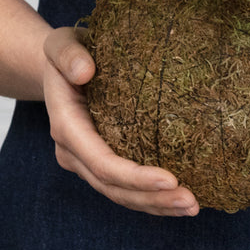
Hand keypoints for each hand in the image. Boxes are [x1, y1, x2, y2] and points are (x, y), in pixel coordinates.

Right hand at [43, 27, 199, 215]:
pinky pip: (125, 187)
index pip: (101, 162)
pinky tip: (179, 201)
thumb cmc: (65, 53)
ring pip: (120, 194)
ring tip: (192, 206)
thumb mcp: (60, 43)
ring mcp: (85, 161)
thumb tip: (85, 71)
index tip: (170, 179)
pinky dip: (151, 198)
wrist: (57, 67)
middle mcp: (73, 152)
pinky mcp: (100, 162)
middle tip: (192, 201)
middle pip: (113, 187)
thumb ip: (68, 54)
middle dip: (152, 198)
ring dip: (155, 205)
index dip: (135, 176)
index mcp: (66, 126)